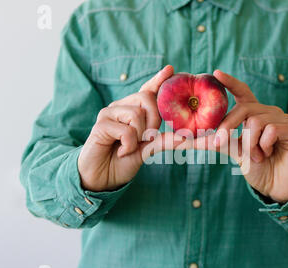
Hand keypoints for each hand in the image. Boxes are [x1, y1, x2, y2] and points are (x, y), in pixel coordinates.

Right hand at [78, 65, 173, 191]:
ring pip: (137, 114)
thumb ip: (165, 141)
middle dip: (154, 121)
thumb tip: (186, 136)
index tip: (171, 70)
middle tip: (147, 138)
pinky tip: (120, 151)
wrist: (101, 178)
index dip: (158, 80)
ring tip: (130, 147)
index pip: (147, 91)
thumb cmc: (123, 161)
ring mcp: (109, 113)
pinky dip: (129, 145)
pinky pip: (126, 130)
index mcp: (133, 110)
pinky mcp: (101, 124)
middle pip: (147, 98)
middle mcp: (121, 107)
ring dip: (139, 136)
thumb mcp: (148, 150)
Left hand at [213, 70, 287, 202]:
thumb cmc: (257, 168)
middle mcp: (270, 113)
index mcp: (255, 115)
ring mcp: (284, 120)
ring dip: (249, 144)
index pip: (243, 92)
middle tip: (218, 143)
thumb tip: (185, 139)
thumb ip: (215, 142)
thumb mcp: (233, 152)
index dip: (231, 82)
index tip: (216, 73)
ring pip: (256, 122)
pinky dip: (264, 145)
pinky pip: (272, 130)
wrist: (277, 187)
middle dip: (228, 126)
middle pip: (244, 109)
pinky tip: (268, 154)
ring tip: (256, 156)